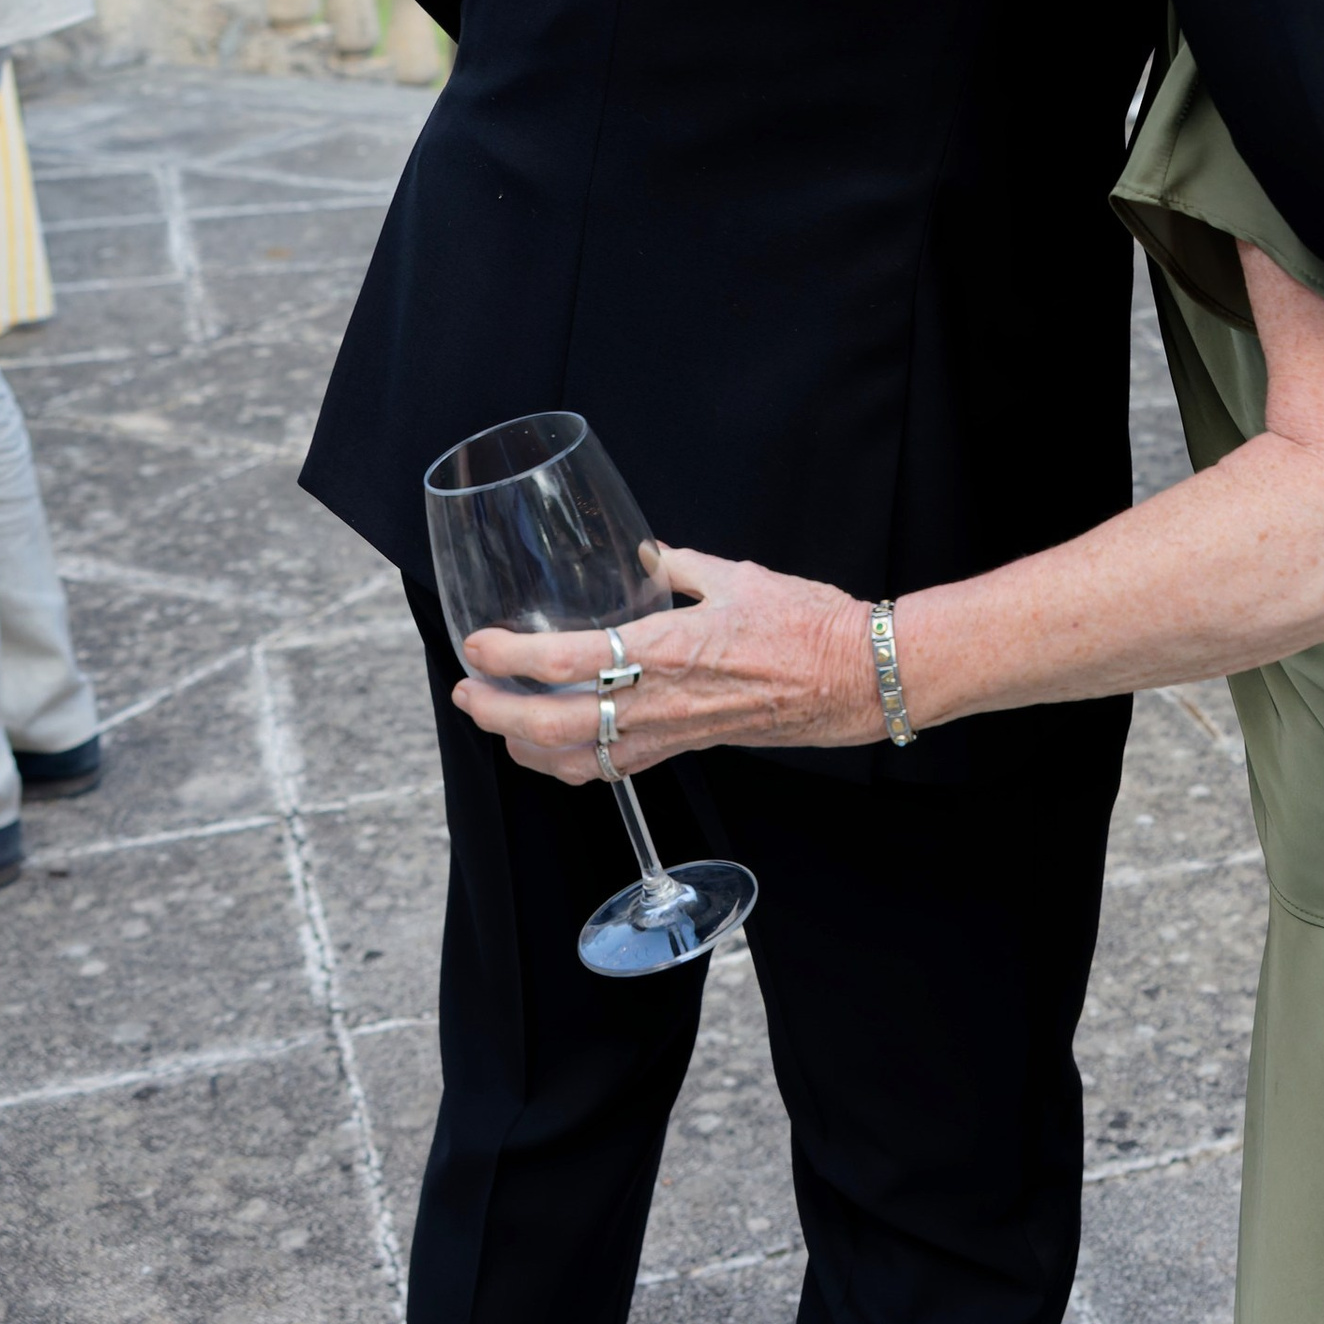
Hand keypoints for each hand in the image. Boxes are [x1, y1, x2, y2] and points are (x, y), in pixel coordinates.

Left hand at [454, 543, 883, 770]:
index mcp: (667, 649)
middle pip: (553, 726)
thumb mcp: (735, 575)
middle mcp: (660, 701)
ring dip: (526, 748)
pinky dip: (573, 764)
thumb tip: (642, 554)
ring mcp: (672, 733)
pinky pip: (615, 769)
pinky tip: (559, 749)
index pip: (566, 660)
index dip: (511, 657)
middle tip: (467, 693)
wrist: (855, 677)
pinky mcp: (686, 748)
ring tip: (499, 726)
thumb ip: (677, 565)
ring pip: (577, 761)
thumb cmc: (805, 625)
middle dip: (496, 714)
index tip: (480, 643)